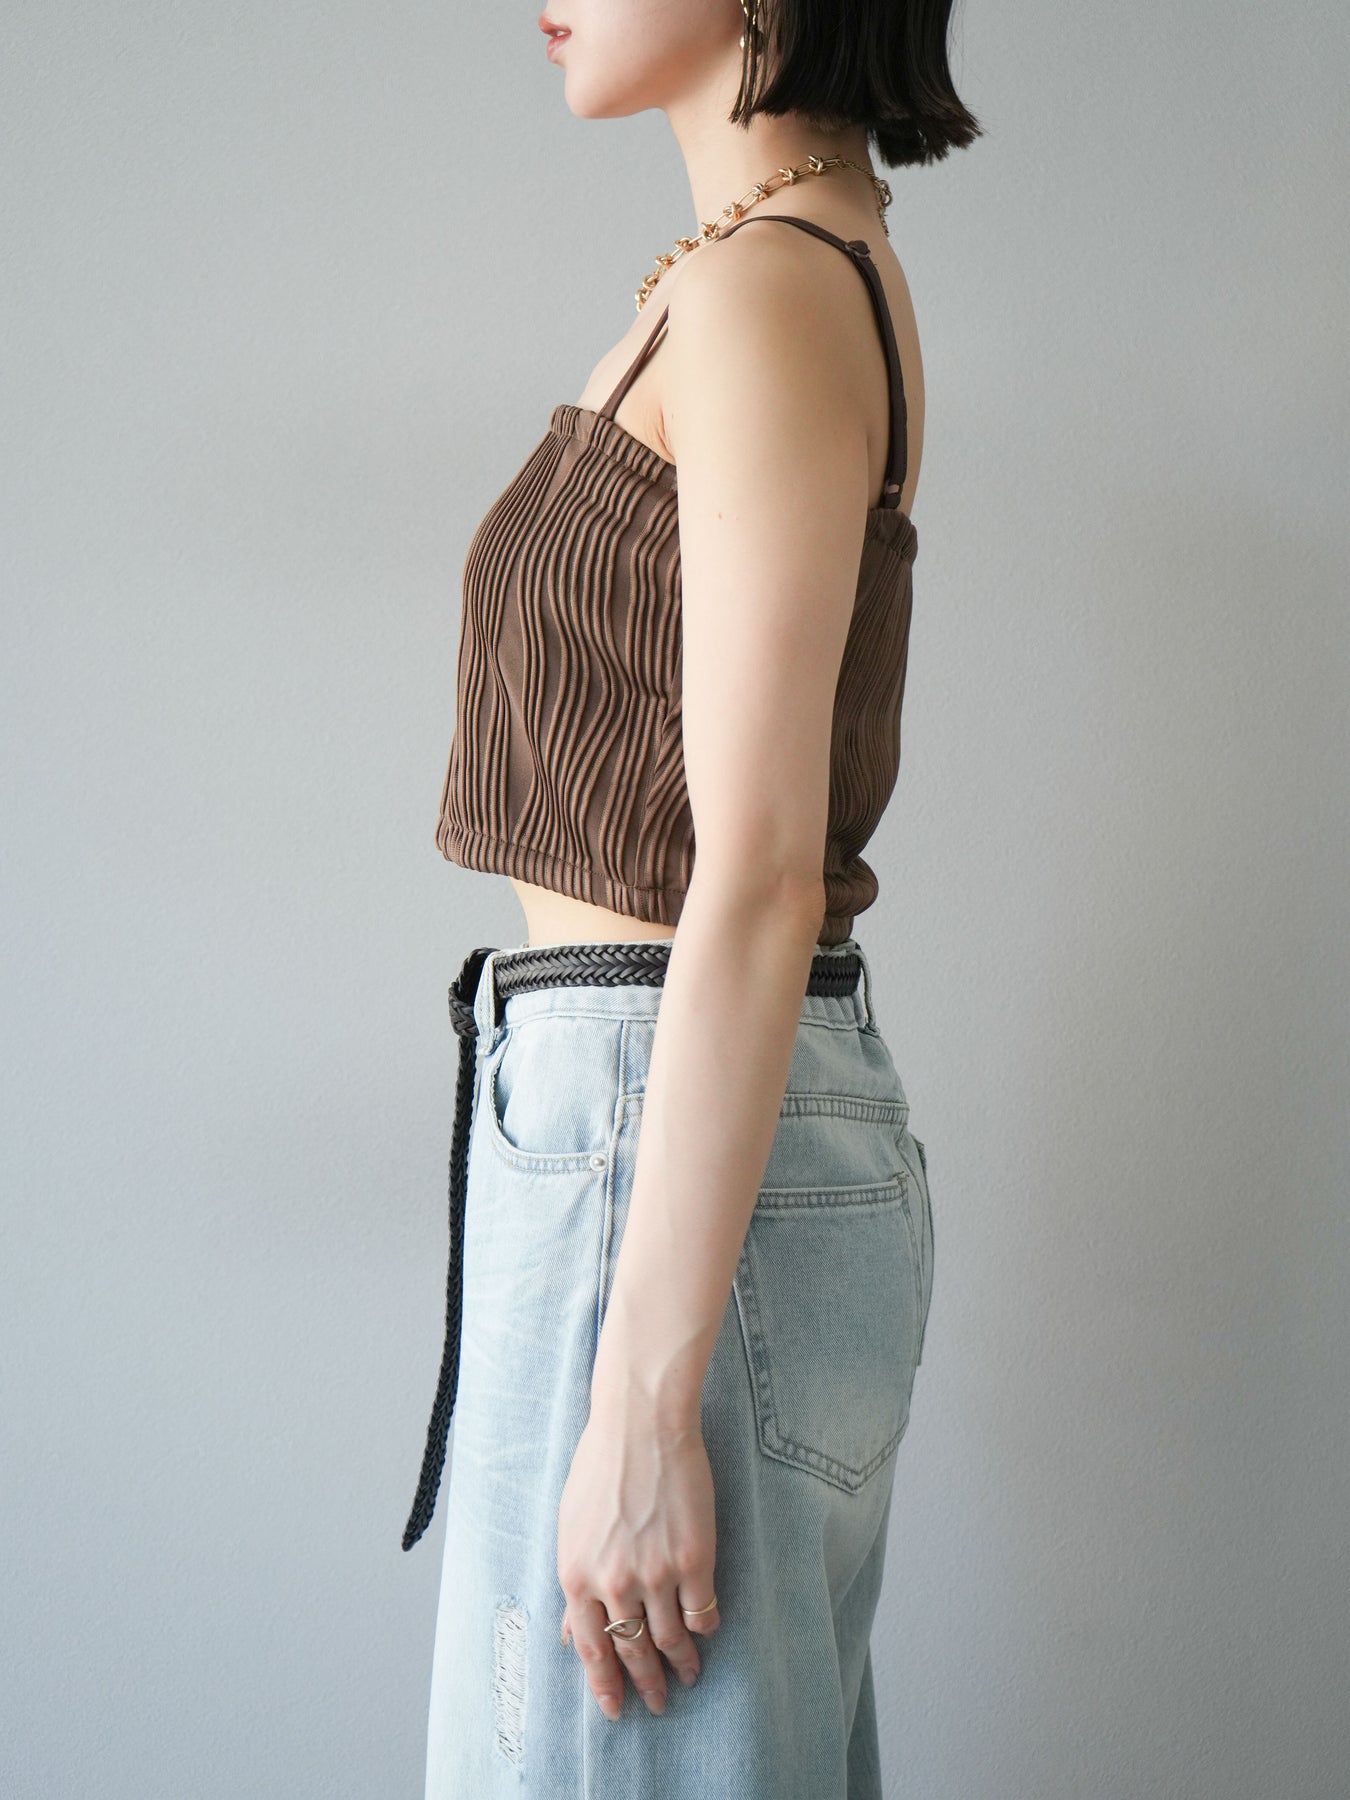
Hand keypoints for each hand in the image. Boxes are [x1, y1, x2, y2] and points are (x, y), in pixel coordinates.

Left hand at [557, 1403, 720, 1719]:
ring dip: (680, 1662)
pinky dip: (705, 1627)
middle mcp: (614, 1582)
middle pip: (631, 1651)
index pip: (591, 1650)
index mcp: (577, 1575)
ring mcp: (656, 1573)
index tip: (615, 1710)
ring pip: (670, 1638)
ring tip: (688, 1674)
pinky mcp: (694, 1558)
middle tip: (657, 1703)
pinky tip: (707, 1632)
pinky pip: (702, 1611)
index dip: (605, 1686)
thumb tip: (570, 1633)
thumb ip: (574, 1581)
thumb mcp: (570, 1527)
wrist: (642, 1424)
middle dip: (645, 1684)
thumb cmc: (600, 1465)